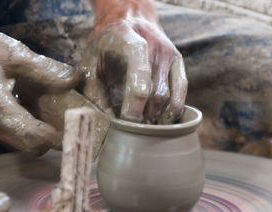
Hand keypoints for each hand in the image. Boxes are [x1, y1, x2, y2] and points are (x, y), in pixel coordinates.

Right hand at [0, 30, 80, 154]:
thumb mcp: (12, 53)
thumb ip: (45, 70)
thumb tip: (75, 80)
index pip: (35, 137)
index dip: (58, 138)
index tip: (77, 130)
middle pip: (32, 146)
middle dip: (53, 138)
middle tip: (71, 121)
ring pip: (23, 143)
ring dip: (42, 132)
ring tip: (58, 113)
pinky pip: (14, 135)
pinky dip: (30, 127)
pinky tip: (38, 107)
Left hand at [80, 2, 187, 123]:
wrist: (128, 19)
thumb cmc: (106, 44)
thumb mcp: (90, 61)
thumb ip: (93, 89)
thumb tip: (103, 119)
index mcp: (129, 40)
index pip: (138, 74)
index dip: (134, 104)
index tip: (126, 122)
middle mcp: (154, 45)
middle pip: (155, 92)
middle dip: (145, 117)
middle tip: (134, 131)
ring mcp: (169, 53)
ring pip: (169, 96)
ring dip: (159, 117)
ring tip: (147, 128)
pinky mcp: (178, 60)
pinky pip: (182, 90)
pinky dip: (174, 109)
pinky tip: (163, 120)